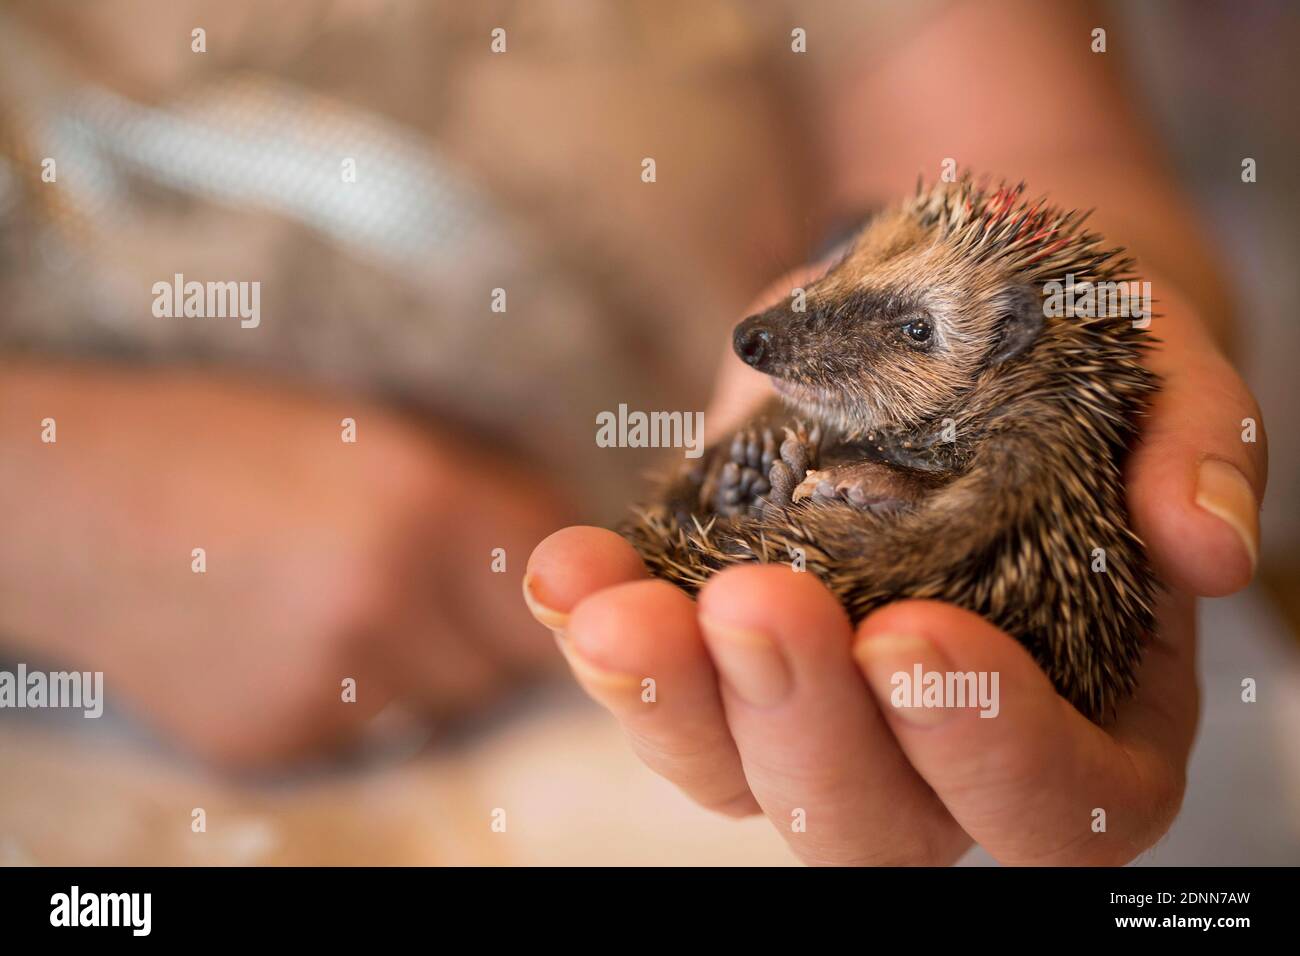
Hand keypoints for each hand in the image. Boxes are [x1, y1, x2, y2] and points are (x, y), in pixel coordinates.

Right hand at [0, 362, 564, 766]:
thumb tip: (580, 562)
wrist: (78, 502)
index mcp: (424, 496)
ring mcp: (331, 678)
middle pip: (512, 661)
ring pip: (447, 703)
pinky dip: (357, 700)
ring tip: (350, 608)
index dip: (557, 579)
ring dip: (429, 669)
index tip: (539, 576)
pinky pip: (372, 733)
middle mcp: (387, 595)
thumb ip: (485, 498)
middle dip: (493, 633)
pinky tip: (295, 643)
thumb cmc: (234, 443)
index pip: (561, 579)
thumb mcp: (374, 428)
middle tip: (430, 587)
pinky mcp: (281, 735)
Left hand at [523, 274, 1265, 864]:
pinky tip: (565, 568)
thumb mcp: (1157, 366)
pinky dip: (601, 634)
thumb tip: (1208, 548)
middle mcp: (946, 741)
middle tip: (758, 603)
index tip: (914, 634)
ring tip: (612, 603)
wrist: (950, 305)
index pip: (1065, 802)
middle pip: (876, 826)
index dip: (992, 749)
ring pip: (736, 776)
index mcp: (1090, 706)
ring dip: (667, 700)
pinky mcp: (724, 653)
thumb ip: (1197, 447)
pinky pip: (657, 688)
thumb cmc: (1076, 351)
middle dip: (803, 728)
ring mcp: (822, 706)